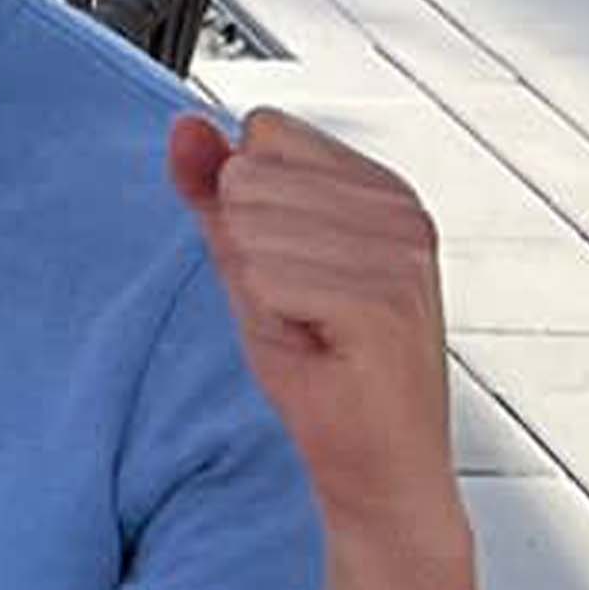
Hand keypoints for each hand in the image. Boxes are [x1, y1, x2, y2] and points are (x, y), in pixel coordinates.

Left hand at [166, 107, 459, 519]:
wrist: (377, 465)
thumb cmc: (322, 365)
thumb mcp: (251, 261)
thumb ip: (214, 187)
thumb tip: (184, 123)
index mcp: (383, 189)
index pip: (264, 131)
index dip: (247, 206)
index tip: (294, 266)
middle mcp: (405, 211)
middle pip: (249, 173)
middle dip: (248, 249)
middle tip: (301, 307)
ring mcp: (402, 257)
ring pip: (250, 225)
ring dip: (260, 289)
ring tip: (313, 328)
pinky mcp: (384, 304)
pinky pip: (265, 279)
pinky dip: (271, 320)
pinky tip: (319, 348)